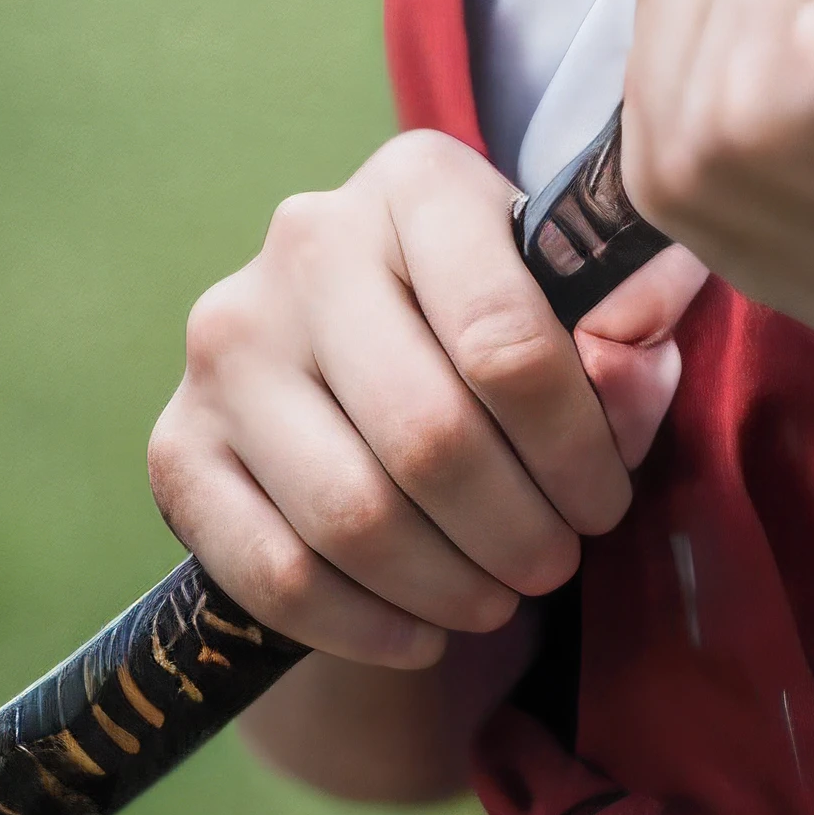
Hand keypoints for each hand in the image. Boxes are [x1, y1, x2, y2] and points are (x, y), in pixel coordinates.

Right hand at [148, 128, 708, 667]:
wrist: (372, 359)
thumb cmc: (511, 323)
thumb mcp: (593, 305)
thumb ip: (634, 324)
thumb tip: (626, 364)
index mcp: (420, 180)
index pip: (507, 337)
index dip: (576, 448)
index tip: (609, 501)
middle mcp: (308, 241)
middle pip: (429, 435)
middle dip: (517, 530)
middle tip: (557, 565)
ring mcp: (229, 344)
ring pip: (351, 514)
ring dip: (447, 586)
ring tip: (499, 599)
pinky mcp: (179, 443)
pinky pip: (272, 572)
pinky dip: (361, 625)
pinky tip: (422, 634)